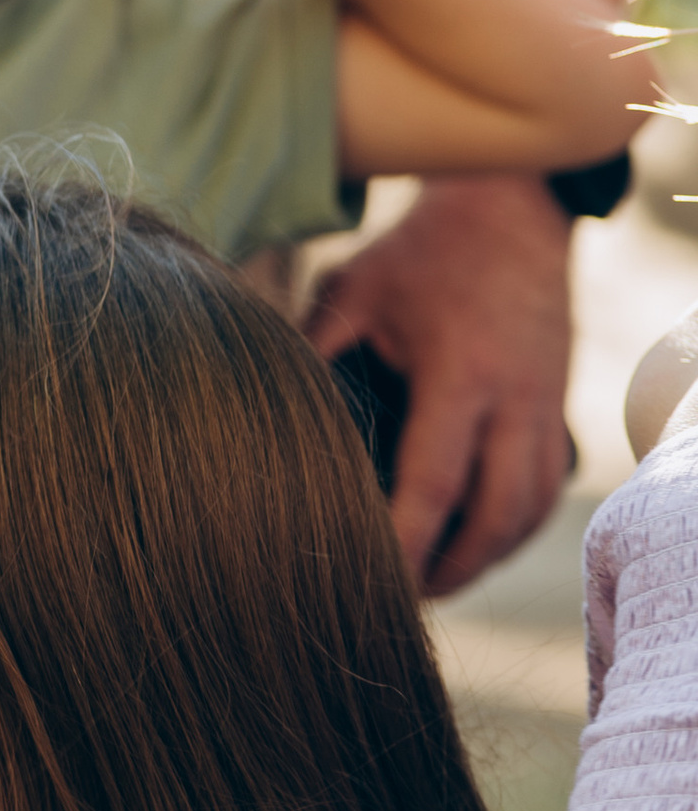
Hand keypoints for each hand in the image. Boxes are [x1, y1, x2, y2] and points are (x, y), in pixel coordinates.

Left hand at [308, 173, 575, 594]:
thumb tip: (251, 401)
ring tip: (434, 582)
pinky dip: (513, 527)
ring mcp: (549, 405)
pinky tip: (473, 543)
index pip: (434, 485)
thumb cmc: (422, 253)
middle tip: (400, 600)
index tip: (369, 580)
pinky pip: (546, 489)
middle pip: (496, 517)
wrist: (511, 210)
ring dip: (486, 557)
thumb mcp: (355, 287)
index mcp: (462, 374)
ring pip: (530, 512)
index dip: (404, 543)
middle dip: (451, 570)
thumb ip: (312, 348)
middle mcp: (517, 399)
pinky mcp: (560, 408)